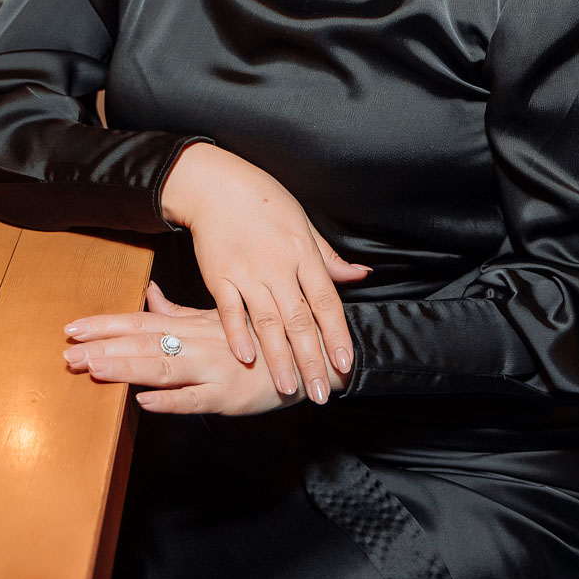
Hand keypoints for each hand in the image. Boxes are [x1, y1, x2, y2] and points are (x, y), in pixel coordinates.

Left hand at [62, 284, 349, 415]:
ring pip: (163, 368)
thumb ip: (178, 311)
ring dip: (127, 369)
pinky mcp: (230, 396)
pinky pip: (197, 399)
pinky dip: (172, 400)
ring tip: (94, 370)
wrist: (310, 356)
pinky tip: (145, 402)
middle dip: (105, 348)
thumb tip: (148, 294)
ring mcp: (213, 369)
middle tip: (68, 354)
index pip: (142, 322)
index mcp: (194, 325)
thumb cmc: (261, 338)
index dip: (107, 325)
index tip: (72, 328)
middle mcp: (199, 343)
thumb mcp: (218, 318)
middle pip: (145, 344)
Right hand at [161, 143, 369, 405]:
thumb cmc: (264, 202)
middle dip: (311, 360)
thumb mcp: (304, 223)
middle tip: (319, 393)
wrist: (217, 185)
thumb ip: (329, 258)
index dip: (336, 335)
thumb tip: (361, 275)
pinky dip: (237, 334)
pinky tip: (246, 358)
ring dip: (278, 358)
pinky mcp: (218, 275)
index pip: (326, 302)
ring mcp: (247, 271)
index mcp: (304, 253)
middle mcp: (279, 265)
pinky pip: (229, 310)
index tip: (344, 364)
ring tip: (288, 387)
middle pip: (299, 320)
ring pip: (267, 322)